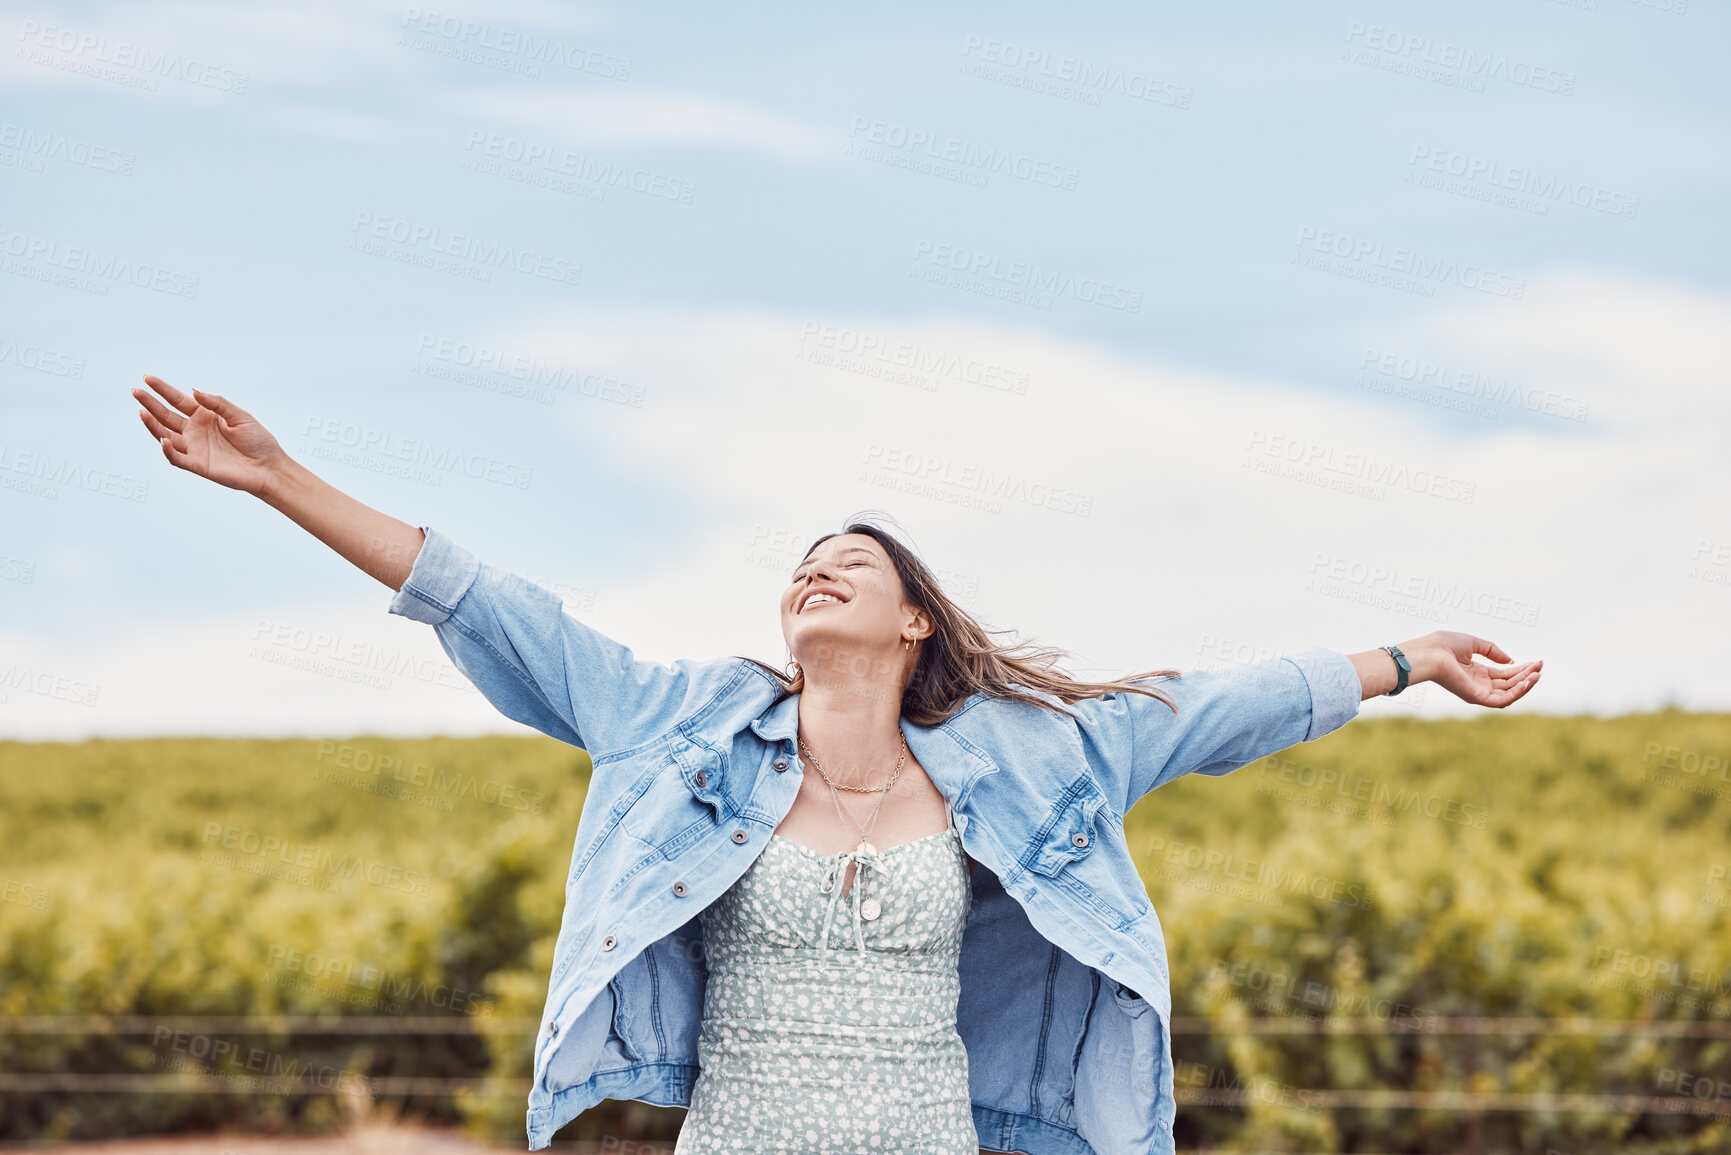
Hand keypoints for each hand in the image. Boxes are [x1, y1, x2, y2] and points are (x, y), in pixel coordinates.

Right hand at [131, 374, 288, 497]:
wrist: (268, 467)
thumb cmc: (257, 440)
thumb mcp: (239, 416)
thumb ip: (217, 403)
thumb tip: (194, 390)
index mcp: (205, 415)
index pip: (178, 400)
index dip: (163, 389)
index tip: (148, 378)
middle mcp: (195, 430)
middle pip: (166, 415)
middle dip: (151, 403)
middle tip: (136, 391)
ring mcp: (194, 447)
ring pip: (165, 434)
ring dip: (152, 424)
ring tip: (142, 411)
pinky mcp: (197, 464)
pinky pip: (176, 458)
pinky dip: (168, 450)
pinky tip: (164, 439)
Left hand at [1412, 631, 1540, 708]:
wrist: (1429, 652)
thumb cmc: (1444, 645)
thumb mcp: (1473, 643)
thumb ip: (1493, 651)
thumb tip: (1511, 660)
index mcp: (1476, 672)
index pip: (1505, 674)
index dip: (1521, 668)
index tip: (1537, 662)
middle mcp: (1478, 684)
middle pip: (1509, 684)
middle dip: (1526, 675)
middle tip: (1540, 666)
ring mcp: (1478, 692)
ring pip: (1509, 694)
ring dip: (1525, 685)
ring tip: (1537, 674)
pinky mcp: (1476, 697)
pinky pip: (1502, 700)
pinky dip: (1517, 692)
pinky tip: (1528, 681)